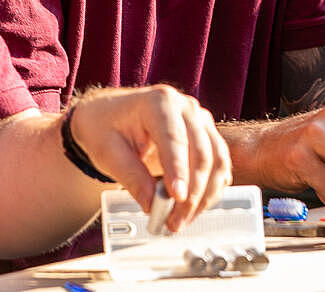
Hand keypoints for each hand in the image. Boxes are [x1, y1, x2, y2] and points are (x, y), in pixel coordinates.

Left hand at [66, 85, 231, 231]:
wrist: (107, 115)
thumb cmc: (105, 127)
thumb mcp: (107, 152)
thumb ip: (131, 177)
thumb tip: (152, 205)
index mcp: (158, 102)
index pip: (174, 139)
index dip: (178, 170)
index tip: (176, 199)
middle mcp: (186, 107)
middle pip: (202, 153)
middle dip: (192, 193)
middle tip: (174, 221)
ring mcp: (200, 120)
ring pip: (217, 161)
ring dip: (204, 196)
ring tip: (181, 220)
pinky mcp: (207, 137)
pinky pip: (219, 166)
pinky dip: (210, 191)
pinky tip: (194, 209)